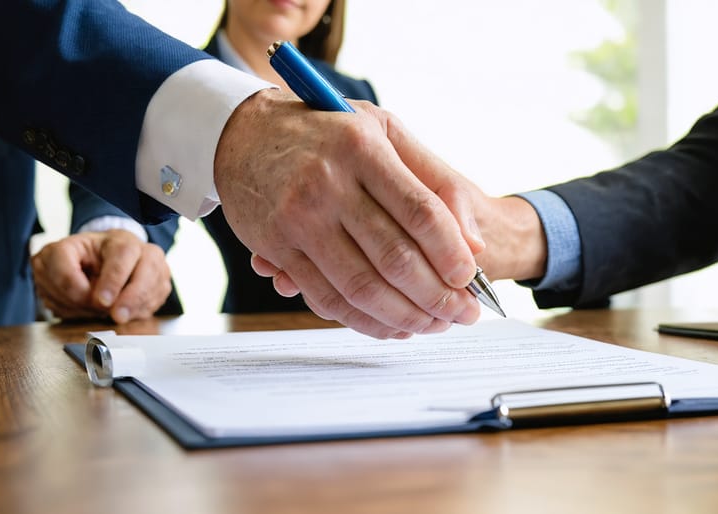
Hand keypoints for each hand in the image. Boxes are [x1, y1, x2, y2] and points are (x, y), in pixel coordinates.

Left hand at [31, 230, 171, 323]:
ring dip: (134, 308)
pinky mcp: (162, 286)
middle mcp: (143, 250)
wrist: (102, 262)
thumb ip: (63, 272)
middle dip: (131, 297)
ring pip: (156, 288)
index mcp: (118, 239)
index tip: (101, 300)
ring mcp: (157, 268)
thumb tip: (84, 297)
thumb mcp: (61, 256)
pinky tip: (125, 313)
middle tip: (116, 315)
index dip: (113, 279)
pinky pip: (157, 302)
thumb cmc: (81, 259)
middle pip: (149, 269)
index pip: (122, 254)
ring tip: (117, 318)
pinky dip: (140, 313)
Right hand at [248, 155, 551, 307]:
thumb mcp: (385, 131)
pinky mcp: (276, 248)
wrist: (243, 134)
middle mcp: (327, 184)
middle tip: (464, 313)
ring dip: (405, 316)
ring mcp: (298, 219)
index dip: (451, 253)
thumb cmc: (326, 132)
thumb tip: (474, 243)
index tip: (470, 278)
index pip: (420, 211)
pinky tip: (392, 325)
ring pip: (361, 287)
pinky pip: (326, 298)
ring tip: (434, 324)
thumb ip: (435, 180)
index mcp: (361, 148)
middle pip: (394, 257)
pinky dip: (364, 321)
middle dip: (437, 296)